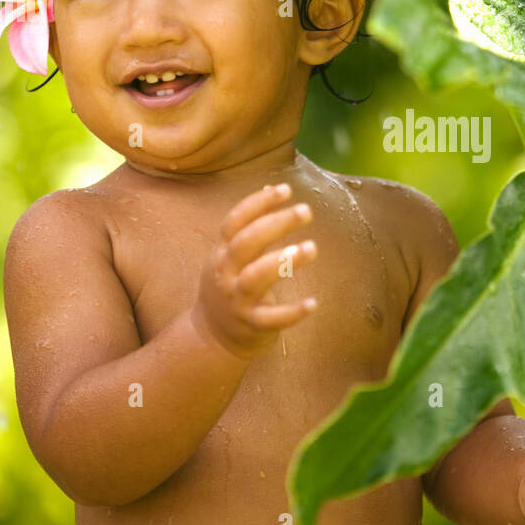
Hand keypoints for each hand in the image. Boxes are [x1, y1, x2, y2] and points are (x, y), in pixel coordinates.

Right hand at [191, 182, 317, 359]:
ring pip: (256, 277)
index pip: (235, 221)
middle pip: (246, 243)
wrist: (211, 337)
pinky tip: (313, 303)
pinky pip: (271, 318)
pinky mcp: (250, 325)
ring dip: (283, 261)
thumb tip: (271, 187)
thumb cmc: (229, 286)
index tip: (285, 189)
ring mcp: (236, 300)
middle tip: (306, 211)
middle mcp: (225, 273)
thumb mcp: (229, 255)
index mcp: (221, 253)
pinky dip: (292, 312)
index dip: (258, 203)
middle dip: (276, 224)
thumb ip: (250, 226)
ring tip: (312, 248)